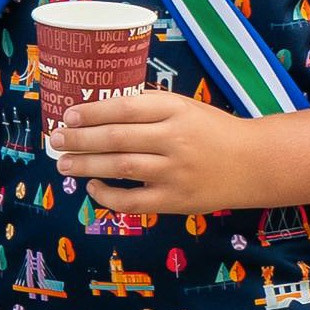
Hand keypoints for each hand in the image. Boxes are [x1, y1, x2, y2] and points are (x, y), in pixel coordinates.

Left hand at [54, 87, 289, 220]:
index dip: (92, 112)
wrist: (253, 163)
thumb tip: (100, 114)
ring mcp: (174, 171)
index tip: (69, 115)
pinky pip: (133, 201)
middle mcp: (174, 139)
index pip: (124, 108)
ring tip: (64, 163)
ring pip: (120, 167)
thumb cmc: (214, 131)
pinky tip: (93, 186)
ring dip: (87, 164)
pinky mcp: (176, 200)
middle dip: (80, 139)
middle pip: (116, 138)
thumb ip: (149, 109)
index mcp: (175, 110)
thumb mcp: (185, 108)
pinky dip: (108, 195)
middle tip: (56, 139)